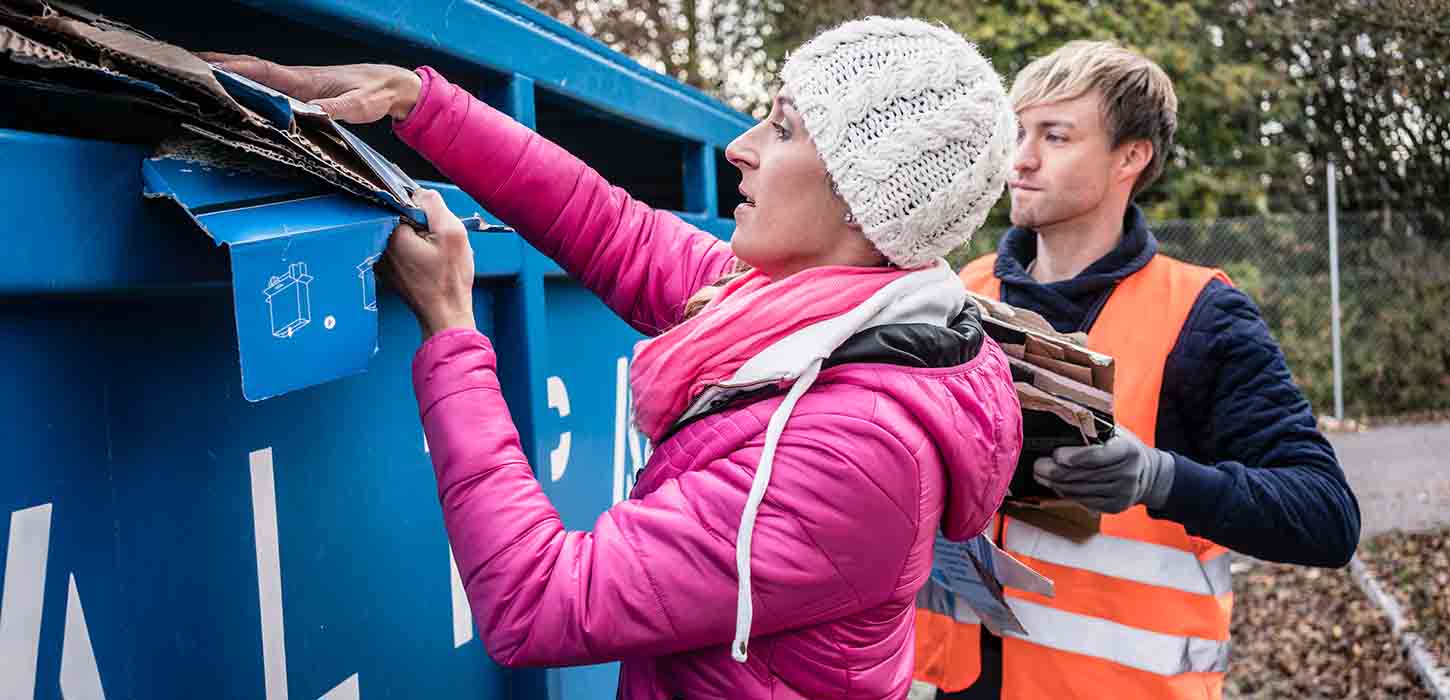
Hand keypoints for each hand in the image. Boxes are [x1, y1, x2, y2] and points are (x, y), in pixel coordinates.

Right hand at [198, 52, 420, 122]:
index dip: (231, 68)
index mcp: (304, 80)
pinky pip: (268, 87)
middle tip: (184, 69)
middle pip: (248, 70)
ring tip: (197, 80)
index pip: (260, 70)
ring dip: (227, 77)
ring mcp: (297, 86)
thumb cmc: (376, 92)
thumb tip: (310, 114)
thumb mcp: (359, 105)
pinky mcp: (302, 93)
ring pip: (255, 78)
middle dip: (217, 68)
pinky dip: (247, 87)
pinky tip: (234, 95)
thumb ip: (335, 109)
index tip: (203, 67)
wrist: (390, 85)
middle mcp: (295, 80)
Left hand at [379, 190, 476, 340]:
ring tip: (432, 254)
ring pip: (398, 235)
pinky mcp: (387, 273)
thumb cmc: (450, 279)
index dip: (420, 209)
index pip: (399, 203)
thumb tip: (421, 193)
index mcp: (392, 235)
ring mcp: (382, 262)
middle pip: (398, 219)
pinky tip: (427, 264)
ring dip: (415, 238)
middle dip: (418, 224)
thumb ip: (434, 205)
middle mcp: (380, 247)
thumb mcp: (452, 233)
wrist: (446, 314)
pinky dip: (412, 251)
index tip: (432, 222)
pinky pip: (398, 251)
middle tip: (436, 240)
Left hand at [1032, 427, 1175, 512]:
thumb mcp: (1116, 432)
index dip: (1075, 456)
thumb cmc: (1123, 447)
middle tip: (1037, 465)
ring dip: (1055, 483)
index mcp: (1128, 450)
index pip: (1098, 456)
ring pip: (1080, 490)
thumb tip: (1061, 414)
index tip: (1056, 454)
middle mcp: (1128, 473)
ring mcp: (1122, 493)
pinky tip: (1055, 485)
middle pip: (1083, 475)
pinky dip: (1066, 493)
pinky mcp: (1114, 507)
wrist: (1149, 474)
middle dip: (1055, 471)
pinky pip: (1084, 501)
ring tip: (1040, 475)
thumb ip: (1094, 427)